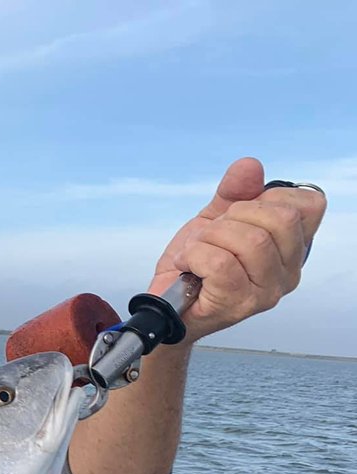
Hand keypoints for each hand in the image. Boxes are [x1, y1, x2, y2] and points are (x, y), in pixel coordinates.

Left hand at [151, 157, 326, 341]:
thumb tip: (249, 166)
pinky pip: (220, 263)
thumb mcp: (216, 220)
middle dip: (235, 216)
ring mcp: (266, 292)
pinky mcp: (238, 304)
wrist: (165, 303)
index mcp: (292, 249)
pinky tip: (187, 264)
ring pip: (252, 240)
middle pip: (281, 219)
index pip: (309, 206)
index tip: (240, 213)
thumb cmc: (196, 265)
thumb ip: (235, 192)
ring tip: (196, 250)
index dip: (269, 197)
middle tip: (212, 234)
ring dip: (210, 237)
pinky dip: (194, 255)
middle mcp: (288, 273)